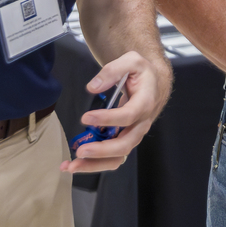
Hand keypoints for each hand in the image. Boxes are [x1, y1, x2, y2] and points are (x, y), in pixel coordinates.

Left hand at [63, 49, 170, 173]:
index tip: (86, 117)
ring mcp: (133, 134)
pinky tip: (74, 164)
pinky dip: (94, 164)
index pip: (128, 116)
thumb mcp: (131, 61)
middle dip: (102, 151)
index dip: (108, 119)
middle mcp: (141, 124)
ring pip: (118, 157)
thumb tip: (92, 87)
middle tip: (80, 150)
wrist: (154, 83)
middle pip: (125, 144)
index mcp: (145, 103)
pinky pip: (112, 157)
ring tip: (71, 166)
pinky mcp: (124, 140)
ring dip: (95, 164)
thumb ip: (112, 70)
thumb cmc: (142, 72)